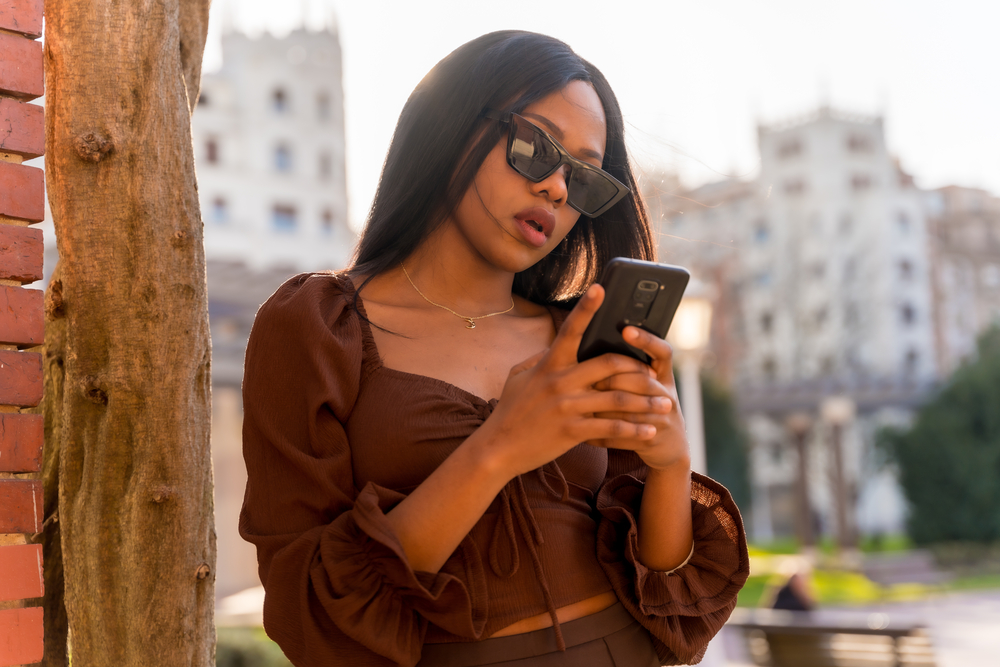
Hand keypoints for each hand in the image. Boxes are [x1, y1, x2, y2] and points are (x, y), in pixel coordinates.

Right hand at [475, 284, 672, 478]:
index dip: (586, 307)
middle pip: (608, 364)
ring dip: (646, 402)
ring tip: (666, 405)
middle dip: (637, 368)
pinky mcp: (572, 431)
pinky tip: (650, 431)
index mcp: (548, 365)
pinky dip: (634, 430)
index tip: (601, 288)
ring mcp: (567, 407)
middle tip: (655, 374)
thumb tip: (554, 345)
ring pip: (617, 399)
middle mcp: (560, 382)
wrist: (498, 447)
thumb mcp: (517, 377)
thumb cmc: (509, 410)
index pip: (570, 330)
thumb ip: (538, 358)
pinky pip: (611, 428)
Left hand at [590, 326, 690, 470]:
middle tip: (589, 379)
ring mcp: (663, 417)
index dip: (646, 340)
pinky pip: (622, 435)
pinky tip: (582, 433)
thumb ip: (626, 368)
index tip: (626, 330)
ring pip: (629, 410)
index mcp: (663, 375)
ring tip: (580, 405)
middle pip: (642, 381)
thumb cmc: (646, 407)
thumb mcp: (646, 385)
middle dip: (613, 380)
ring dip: (603, 408)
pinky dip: (600, 434)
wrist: (669, 446)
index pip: (661, 351)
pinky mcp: (652, 439)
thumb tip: (590, 341)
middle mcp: (666, 393)